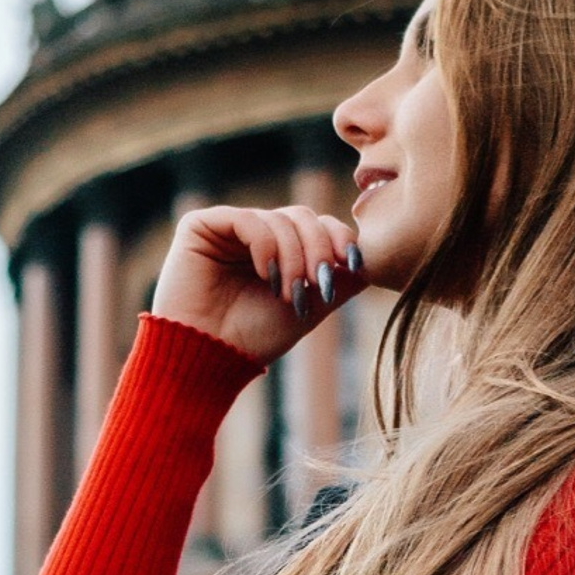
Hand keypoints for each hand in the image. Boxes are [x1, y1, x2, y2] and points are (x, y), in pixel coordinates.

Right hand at [151, 204, 366, 366]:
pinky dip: (265, 246)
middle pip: (304, 217)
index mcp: (279, 250)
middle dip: (319, 250)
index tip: (352, 265)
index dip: (341, 240)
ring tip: (287, 294)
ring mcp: (228, 228)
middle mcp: (255, 234)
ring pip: (281, 219)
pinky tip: (264, 274)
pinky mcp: (201, 226)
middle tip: (318, 286)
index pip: (319, 226)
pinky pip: (248, 220)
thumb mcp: (311, 308)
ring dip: (293, 258)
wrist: (209, 357)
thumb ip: (339, 281)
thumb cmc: (254, 338)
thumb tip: (373, 259)